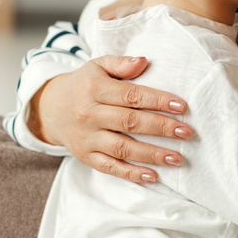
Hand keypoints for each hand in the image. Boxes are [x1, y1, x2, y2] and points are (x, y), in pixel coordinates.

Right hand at [28, 55, 194, 183]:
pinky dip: (131, 173)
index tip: (181, 106)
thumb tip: (143, 61)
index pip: (130, 95)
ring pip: (122, 148)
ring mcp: (87, 138)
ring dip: (151, 154)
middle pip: (130, 122)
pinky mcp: (85, 156)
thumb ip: (120, 63)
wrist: (50, 108)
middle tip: (186, 132)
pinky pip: (109, 167)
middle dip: (161, 128)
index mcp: (95, 89)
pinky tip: (152, 176)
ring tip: (177, 158)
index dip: (157, 100)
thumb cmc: (84, 85)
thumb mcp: (97, 66)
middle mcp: (89, 114)